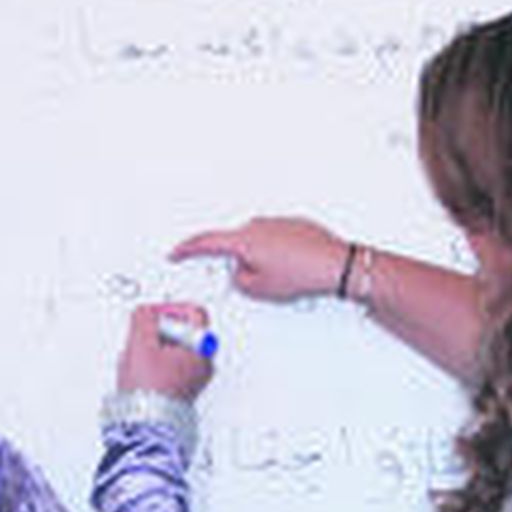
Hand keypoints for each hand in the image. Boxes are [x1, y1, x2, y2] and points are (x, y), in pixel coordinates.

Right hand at [117, 302, 214, 400]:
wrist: (147, 424)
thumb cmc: (150, 391)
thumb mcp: (140, 343)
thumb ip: (143, 318)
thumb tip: (145, 313)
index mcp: (202, 350)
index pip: (194, 313)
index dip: (170, 309)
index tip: (154, 316)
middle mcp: (203, 365)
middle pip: (183, 332)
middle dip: (158, 333)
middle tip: (144, 340)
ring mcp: (194, 379)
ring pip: (173, 350)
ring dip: (153, 350)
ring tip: (139, 361)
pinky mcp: (182, 390)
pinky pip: (170, 367)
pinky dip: (154, 365)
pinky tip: (141, 374)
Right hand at [171, 216, 347, 302]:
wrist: (335, 265)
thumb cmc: (302, 273)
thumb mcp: (260, 288)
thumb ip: (240, 280)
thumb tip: (242, 273)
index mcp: (244, 239)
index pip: (205, 242)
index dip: (186, 250)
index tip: (176, 252)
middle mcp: (258, 225)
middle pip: (235, 246)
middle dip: (241, 265)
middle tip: (259, 282)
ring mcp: (277, 222)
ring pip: (258, 245)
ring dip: (264, 261)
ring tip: (284, 278)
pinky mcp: (294, 225)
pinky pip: (277, 241)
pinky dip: (280, 255)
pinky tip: (294, 269)